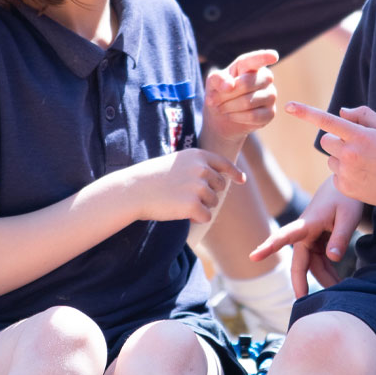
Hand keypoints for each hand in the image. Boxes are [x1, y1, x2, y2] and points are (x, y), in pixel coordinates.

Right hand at [120, 147, 244, 223]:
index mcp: (198, 155)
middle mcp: (202, 169)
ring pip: (213, 202)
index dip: (234, 173)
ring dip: (200, 206)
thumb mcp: (177, 163)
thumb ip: (198, 167)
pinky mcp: (193, 205)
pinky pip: (206, 216)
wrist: (134, 190)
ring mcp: (198, 187)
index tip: (241, 180)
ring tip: (178, 202)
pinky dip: (196, 219)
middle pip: (220, 187)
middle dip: (208, 194)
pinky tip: (180, 213)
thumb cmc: (153, 178)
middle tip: (186, 195)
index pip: (224, 164)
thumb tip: (221, 179)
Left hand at [203, 50, 279, 141]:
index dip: (265, 57)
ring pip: (248, 102)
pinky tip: (231, 115)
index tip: (273, 56)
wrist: (222, 115)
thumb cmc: (220, 92)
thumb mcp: (213, 82)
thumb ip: (218, 79)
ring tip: (221, 108)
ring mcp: (271, 95)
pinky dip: (236, 117)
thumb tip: (229, 86)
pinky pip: (253, 116)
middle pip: (246, 84)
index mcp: (251, 65)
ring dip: (229, 107)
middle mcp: (265, 77)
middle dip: (226, 95)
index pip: (257, 60)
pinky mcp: (270, 113)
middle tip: (214, 100)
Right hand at [251, 179, 365, 296]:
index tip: (253, 257)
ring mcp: (312, 240)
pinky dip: (330, 273)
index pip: (285, 236)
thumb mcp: (348, 215)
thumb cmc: (345, 198)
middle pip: (300, 262)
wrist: (344, 188)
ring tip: (340, 294)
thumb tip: (334, 258)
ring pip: (313, 266)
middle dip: (300, 281)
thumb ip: (340, 236)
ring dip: (325, 279)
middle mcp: (305, 234)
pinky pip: (321, 262)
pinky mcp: (319, 244)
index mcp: (307, 223)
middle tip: (303, 302)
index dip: (269, 247)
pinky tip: (339, 284)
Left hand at [283, 101, 375, 210]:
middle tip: (356, 146)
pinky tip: (364, 177)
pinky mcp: (345, 188)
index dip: (305, 112)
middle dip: (336, 140)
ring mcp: (346, 173)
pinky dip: (345, 175)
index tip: (289, 106)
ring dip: (341, 159)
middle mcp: (349, 154)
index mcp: (358, 135)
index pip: (326, 120)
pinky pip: (335, 176)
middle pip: (325, 141)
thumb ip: (363, 115)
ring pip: (330, 159)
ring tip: (365, 164)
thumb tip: (340, 112)